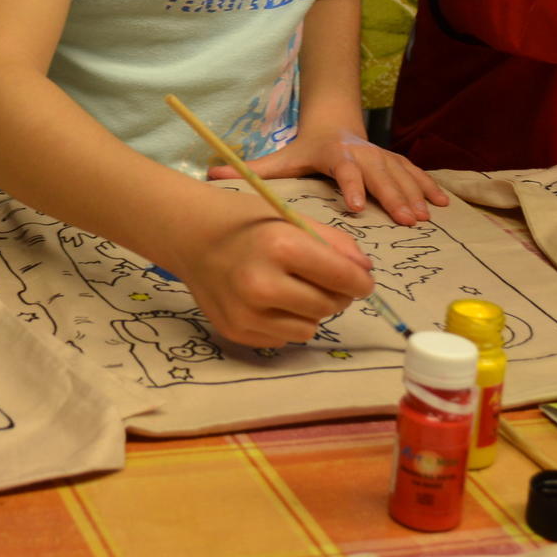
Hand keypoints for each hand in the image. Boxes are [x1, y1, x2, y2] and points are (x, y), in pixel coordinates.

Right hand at [164, 189, 373, 348]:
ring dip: (310, 311)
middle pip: (328, 306)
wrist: (191, 236)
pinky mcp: (236, 332)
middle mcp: (261, 283)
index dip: (361, 282)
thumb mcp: (291, 218)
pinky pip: (282, 339)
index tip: (363, 282)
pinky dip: (284, 322)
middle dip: (336, 294)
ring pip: (309, 329)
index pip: (342, 277)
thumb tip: (365, 273)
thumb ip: (334, 243)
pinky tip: (268, 300)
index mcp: (280, 246)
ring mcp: (246, 313)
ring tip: (292, 289)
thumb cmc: (246, 221)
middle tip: (324, 281)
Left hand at [210, 129, 446, 224]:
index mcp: (333, 153)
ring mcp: (380, 155)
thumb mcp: (283, 157)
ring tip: (423, 218)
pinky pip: (414, 172)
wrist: (333, 123)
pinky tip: (442, 205)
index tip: (354, 206)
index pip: (343, 169)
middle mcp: (360, 152)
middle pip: (378, 173)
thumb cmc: (307, 148)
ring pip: (399, 173)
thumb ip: (253, 170)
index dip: (350, 186)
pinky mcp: (394, 160)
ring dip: (413, 194)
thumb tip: (211, 176)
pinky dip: (428, 186)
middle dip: (391, 195)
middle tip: (404, 220)